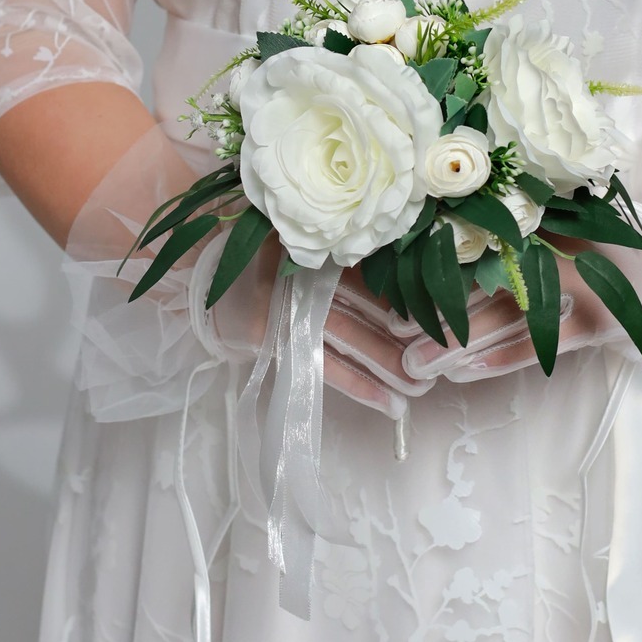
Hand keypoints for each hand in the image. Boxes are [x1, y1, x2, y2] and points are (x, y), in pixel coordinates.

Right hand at [205, 245, 435, 418]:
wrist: (195, 274)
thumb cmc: (251, 253)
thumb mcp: (295, 238)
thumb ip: (337, 248)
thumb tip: (403, 256)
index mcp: (315, 247)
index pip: (371, 270)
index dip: (408, 291)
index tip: (444, 307)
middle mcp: (305, 276)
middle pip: (368, 307)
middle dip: (407, 334)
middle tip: (446, 355)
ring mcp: (289, 311)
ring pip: (352, 341)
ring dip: (389, 367)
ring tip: (424, 388)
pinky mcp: (276, 341)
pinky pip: (325, 367)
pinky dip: (358, 385)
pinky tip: (388, 403)